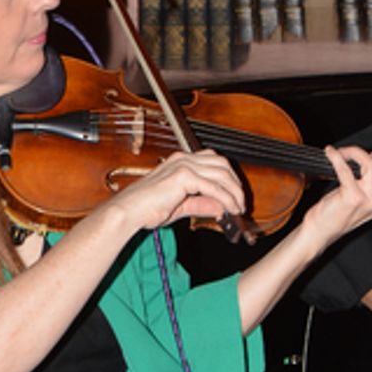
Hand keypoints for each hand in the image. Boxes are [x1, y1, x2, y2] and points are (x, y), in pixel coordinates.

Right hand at [111, 147, 247, 234]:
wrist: (129, 212)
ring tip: (238, 208)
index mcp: (180, 162)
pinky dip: (225, 198)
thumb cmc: (146, 208)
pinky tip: (230, 209)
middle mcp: (183, 159)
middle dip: (235, 183)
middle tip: (241, 202)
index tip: (236, 195)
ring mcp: (183, 165)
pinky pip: (213, 187)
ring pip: (221, 174)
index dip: (229, 177)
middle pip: (221, 164)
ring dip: (234, 192)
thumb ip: (201, 204)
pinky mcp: (183, 176)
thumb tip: (221, 208)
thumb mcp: (181, 206)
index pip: (213, 162)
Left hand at [305, 145, 371, 248]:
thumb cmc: (338, 215)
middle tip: (367, 155)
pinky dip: (336, 156)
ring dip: (356, 152)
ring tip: (344, 154)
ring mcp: (367, 200)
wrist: (321, 232)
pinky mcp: (351, 197)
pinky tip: (330, 153)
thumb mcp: (364, 202)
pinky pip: (346, 168)